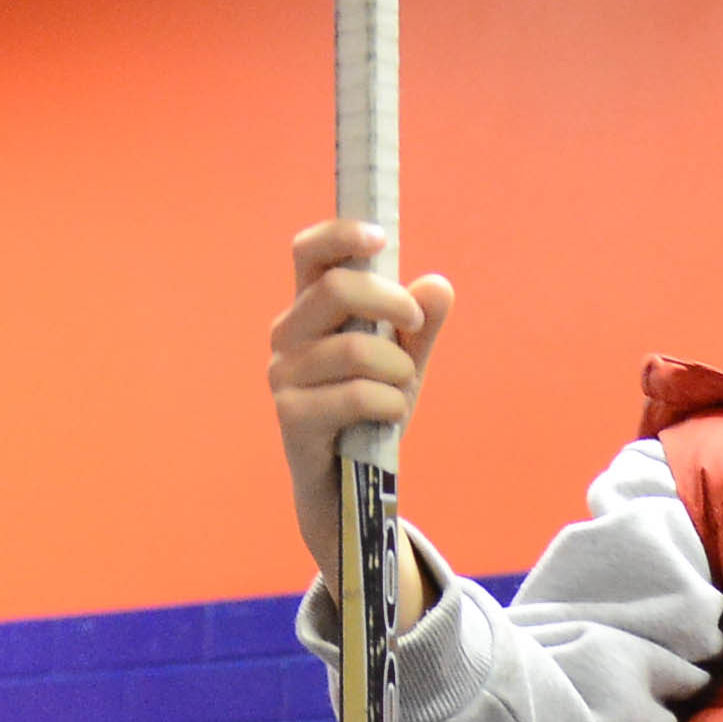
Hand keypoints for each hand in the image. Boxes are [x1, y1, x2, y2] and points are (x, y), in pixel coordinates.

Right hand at [266, 219, 453, 607]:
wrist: (352, 486)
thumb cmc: (371, 413)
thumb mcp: (404, 363)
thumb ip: (419, 326)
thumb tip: (437, 285)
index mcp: (311, 310)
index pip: (309, 252)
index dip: (340, 235)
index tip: (380, 238)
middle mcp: (288, 335)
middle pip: (333, 289)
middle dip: (389, 301)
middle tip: (414, 323)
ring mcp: (285, 376)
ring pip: (354, 349)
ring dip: (396, 369)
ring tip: (402, 388)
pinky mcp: (292, 416)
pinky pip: (355, 395)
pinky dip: (389, 403)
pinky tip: (390, 416)